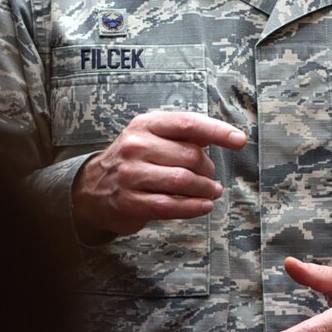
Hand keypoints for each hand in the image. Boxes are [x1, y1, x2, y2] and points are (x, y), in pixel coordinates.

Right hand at [72, 111, 247, 242]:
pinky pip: (170, 206)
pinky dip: (193, 207)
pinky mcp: (129, 201)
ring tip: (212, 191)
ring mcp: (130, 174)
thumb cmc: (133, 161)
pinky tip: (203, 206)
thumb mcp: (151, 138)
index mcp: (145, 125)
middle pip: (190, 156)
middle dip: (208, 169)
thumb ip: (183, 136)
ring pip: (182, 181)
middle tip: (210, 177)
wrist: (92, 189)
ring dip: (205, 189)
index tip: (240, 140)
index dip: (218, 131)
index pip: (188, 124)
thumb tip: (224, 136)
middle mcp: (136, 146)